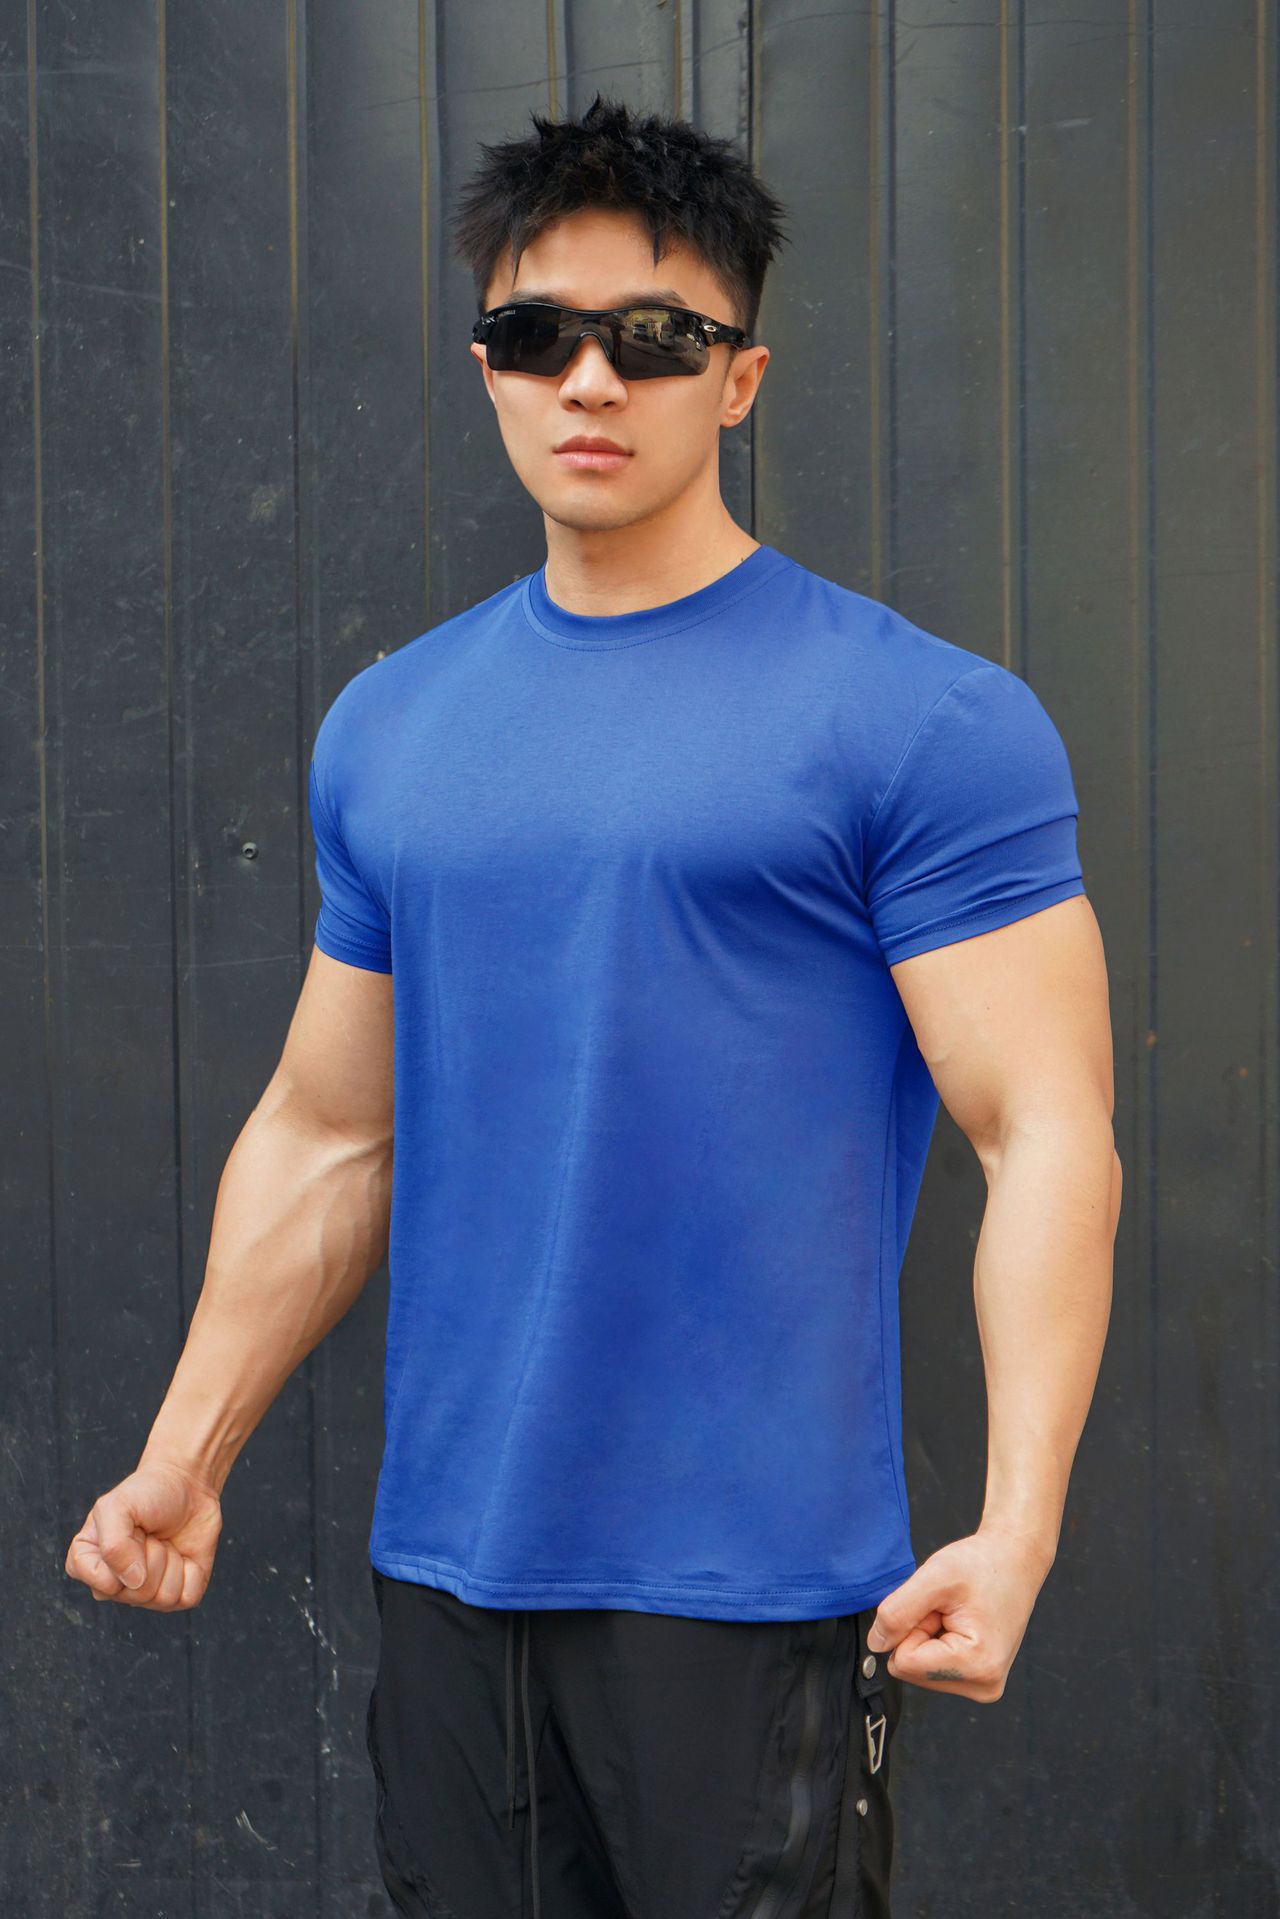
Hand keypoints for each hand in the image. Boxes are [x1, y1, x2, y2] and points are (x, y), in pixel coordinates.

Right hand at [64, 1459, 222, 1611]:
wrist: (187, 1484)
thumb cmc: (147, 1493)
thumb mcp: (118, 1506)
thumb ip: (114, 1546)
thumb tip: (134, 1582)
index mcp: (89, 1564)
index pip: (102, 1585)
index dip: (121, 1556)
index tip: (127, 1528)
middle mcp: (116, 1585)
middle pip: (136, 1593)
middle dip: (150, 1555)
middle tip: (149, 1533)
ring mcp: (147, 1592)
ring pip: (161, 1597)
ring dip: (170, 1561)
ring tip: (164, 1541)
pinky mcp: (178, 1593)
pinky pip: (187, 1597)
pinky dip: (191, 1571)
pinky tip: (183, 1553)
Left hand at [863, 1525, 1052, 1701]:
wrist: (1014, 1560)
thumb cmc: (981, 1564)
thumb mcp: (934, 1577)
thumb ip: (898, 1611)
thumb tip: (876, 1644)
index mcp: (976, 1666)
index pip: (903, 1662)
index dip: (911, 1627)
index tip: (938, 1606)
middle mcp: (983, 1686)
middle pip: (911, 1670)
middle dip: (920, 1633)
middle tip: (947, 1608)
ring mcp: (982, 1686)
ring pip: (918, 1669)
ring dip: (928, 1636)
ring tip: (955, 1613)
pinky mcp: (977, 1680)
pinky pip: (932, 1668)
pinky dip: (937, 1642)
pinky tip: (960, 1622)